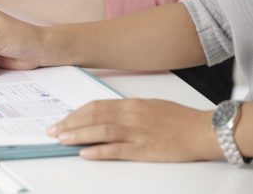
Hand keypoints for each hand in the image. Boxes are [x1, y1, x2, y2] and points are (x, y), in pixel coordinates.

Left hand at [47, 99, 222, 161]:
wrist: (203, 130)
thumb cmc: (178, 118)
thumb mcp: (149, 106)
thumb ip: (126, 110)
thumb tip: (104, 115)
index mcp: (130, 104)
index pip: (95, 106)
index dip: (76, 113)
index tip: (62, 119)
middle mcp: (130, 115)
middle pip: (93, 117)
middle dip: (70, 123)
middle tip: (53, 130)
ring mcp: (137, 132)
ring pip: (101, 132)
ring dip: (78, 135)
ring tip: (61, 140)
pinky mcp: (144, 149)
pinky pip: (117, 150)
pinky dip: (99, 151)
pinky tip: (85, 153)